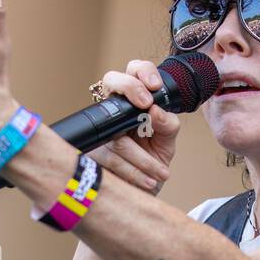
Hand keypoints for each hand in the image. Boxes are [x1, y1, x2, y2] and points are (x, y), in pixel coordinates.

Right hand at [89, 60, 180, 192]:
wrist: (140, 189)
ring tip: (160, 173)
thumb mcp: (167, 141)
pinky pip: (113, 158)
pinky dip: (134, 172)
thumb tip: (155, 111)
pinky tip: (148, 181)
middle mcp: (114, 108)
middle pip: (112, 80)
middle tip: (146, 106)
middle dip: (130, 88)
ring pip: (118, 133)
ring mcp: (101, 128)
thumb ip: (168, 124)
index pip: (133, 70)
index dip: (142, 72)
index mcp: (135, 100)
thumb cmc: (152, 159)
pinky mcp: (92, 150)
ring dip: (144, 158)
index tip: (154, 88)